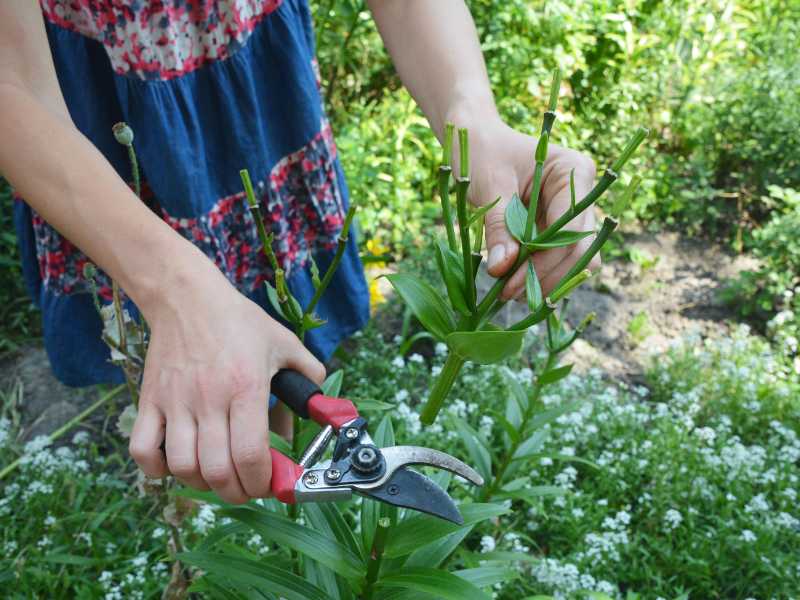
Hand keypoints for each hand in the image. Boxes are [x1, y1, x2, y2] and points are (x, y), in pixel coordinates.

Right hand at [128, 255, 324, 503]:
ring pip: (182, 467)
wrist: (187, 297)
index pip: (251, 455)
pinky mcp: (149, 401)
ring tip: (217, 474)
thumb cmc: (238, 322)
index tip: (271, 484)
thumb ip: (309, 377)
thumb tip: (323, 411)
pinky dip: (158, 468)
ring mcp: (175, 402)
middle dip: (238, 491)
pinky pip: (143, 450)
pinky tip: (177, 462)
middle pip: (218, 471)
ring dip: (203, 482)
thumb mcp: (284, 344)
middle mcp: (209, 399)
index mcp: (245, 388)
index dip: (262, 482)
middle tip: (247, 486)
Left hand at [461, 118, 598, 300]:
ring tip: (508, 288)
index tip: (510, 282)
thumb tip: (501, 268)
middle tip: (507, 292)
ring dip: (545, 280)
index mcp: (573, 171)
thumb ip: (498, 226)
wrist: (476, 140)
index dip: (543, 263)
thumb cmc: (483, 152)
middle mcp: (581, 193)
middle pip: (580, 251)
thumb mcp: (489, 185)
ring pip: (575, 261)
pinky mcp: (558, 227)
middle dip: (546, 276)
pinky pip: (559, 259)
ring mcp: (573, 212)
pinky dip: (539, 274)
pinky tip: (513, 280)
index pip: (571, 230)